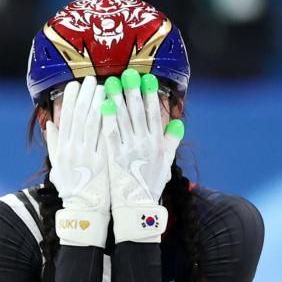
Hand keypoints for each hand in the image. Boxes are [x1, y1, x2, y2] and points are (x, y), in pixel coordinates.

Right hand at [46, 75, 110, 246]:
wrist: (85, 212)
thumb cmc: (73, 189)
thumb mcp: (58, 167)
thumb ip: (54, 144)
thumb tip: (51, 124)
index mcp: (63, 150)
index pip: (67, 119)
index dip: (72, 100)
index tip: (76, 84)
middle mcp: (73, 151)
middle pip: (80, 117)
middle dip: (85, 96)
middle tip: (91, 79)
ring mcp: (88, 157)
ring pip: (93, 124)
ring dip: (97, 103)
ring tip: (103, 87)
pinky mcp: (102, 163)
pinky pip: (106, 138)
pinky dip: (109, 122)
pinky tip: (114, 108)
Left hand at [100, 69, 184, 243]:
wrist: (137, 207)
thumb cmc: (150, 185)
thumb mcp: (166, 162)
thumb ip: (172, 141)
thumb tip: (178, 122)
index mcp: (157, 143)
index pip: (153, 114)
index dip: (149, 95)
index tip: (146, 79)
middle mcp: (145, 144)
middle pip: (138, 112)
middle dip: (132, 91)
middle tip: (127, 73)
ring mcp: (129, 149)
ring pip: (123, 119)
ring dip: (118, 99)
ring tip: (112, 82)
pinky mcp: (115, 157)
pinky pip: (110, 133)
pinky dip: (108, 118)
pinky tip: (103, 104)